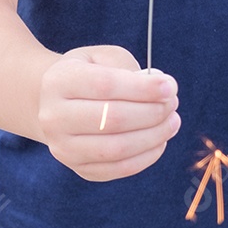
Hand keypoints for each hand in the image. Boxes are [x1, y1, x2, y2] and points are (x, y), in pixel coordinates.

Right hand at [38, 45, 179, 180]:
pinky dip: (146, 156)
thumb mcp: (102, 57)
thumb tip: (162, 90)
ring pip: (117, 148)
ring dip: (153, 136)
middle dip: (152, 112)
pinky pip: (118, 169)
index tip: (169, 86)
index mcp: (59, 80)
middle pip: (112, 119)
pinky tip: (160, 140)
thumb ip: (129, 69)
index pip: (105, 85)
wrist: (55, 103)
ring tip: (172, 122)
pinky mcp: (78, 169)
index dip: (142, 88)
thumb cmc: (88, 74)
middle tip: (173, 103)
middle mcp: (54, 117)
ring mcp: (63, 148)